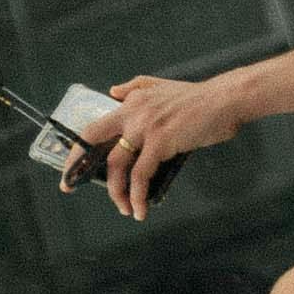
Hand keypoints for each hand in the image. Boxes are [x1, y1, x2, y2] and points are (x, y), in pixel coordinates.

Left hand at [84, 70, 249, 218]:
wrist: (226, 99)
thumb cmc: (198, 97)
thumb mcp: (160, 85)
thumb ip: (134, 88)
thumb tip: (113, 92)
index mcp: (129, 103)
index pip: (94, 126)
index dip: (78, 147)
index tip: (69, 165)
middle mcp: (131, 114)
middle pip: (92, 141)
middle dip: (75, 166)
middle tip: (67, 186)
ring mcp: (144, 128)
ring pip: (116, 165)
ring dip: (116, 192)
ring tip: (123, 209)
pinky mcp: (161, 142)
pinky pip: (141, 175)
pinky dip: (137, 195)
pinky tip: (140, 209)